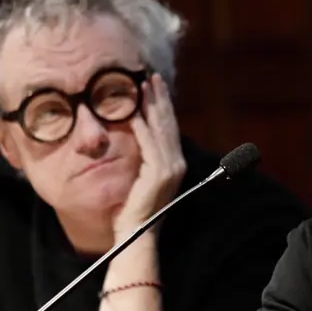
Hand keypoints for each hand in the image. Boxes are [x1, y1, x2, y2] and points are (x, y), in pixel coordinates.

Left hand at [111, 72, 185, 241]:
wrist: (137, 233)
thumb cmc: (136, 208)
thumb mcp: (143, 177)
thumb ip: (145, 157)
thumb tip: (138, 131)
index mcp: (175, 163)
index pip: (169, 128)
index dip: (163, 105)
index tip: (155, 86)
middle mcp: (176, 163)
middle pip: (168, 124)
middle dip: (160, 99)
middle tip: (151, 77)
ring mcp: (170, 168)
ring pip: (161, 130)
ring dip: (152, 107)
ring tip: (144, 87)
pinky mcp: (159, 174)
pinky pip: (149, 145)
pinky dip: (142, 128)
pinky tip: (135, 114)